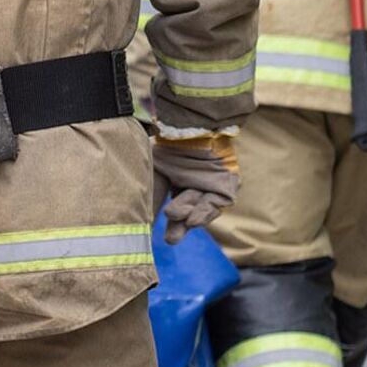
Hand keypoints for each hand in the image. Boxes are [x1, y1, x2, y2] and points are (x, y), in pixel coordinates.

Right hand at [152, 129, 239, 243]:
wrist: (190, 126)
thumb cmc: (169, 146)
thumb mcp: (155, 174)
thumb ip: (152, 198)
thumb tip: (139, 225)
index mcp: (176, 179)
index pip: (174, 207)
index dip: (168, 221)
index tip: (159, 235)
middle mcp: (194, 183)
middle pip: (188, 211)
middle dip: (179, 227)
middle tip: (170, 240)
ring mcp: (211, 184)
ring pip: (202, 209)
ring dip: (191, 219)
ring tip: (181, 223)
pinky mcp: (227, 184)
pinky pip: (217, 203)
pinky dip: (205, 213)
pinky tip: (192, 221)